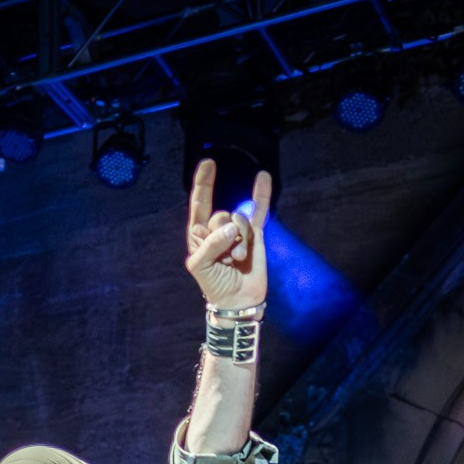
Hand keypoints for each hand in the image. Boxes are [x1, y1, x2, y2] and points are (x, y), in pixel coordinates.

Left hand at [184, 159, 269, 310]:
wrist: (238, 299)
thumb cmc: (214, 284)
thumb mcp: (201, 266)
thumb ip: (211, 244)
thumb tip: (231, 227)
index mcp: (199, 234)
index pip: (200, 205)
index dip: (203, 184)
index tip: (208, 163)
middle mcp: (217, 229)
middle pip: (220, 215)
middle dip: (224, 235)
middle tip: (225, 258)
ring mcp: (236, 231)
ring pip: (239, 219)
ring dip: (240, 241)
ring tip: (238, 259)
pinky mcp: (254, 235)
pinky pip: (258, 212)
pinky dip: (261, 195)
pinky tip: (263, 177)